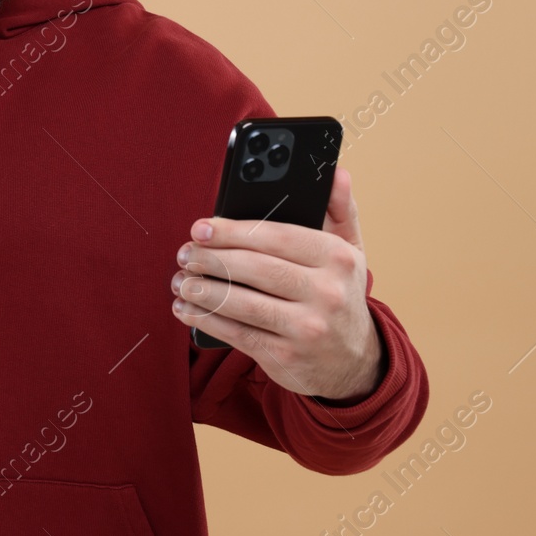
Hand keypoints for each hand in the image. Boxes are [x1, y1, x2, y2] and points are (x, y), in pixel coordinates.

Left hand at [172, 167, 382, 400]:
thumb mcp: (351, 250)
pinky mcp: (286, 357)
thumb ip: (340, 209)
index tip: (202, 227)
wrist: (355, 362)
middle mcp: (326, 293)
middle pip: (255, 269)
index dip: (233, 231)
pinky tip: (187, 309)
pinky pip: (237, 334)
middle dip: (211, 259)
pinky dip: (206, 320)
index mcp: (338, 258)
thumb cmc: (340, 294)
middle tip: (185, 253)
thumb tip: (336, 173)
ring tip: (180, 281)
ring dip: (202, 290)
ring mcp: (307, 328)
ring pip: (242, 303)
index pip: (277, 237)